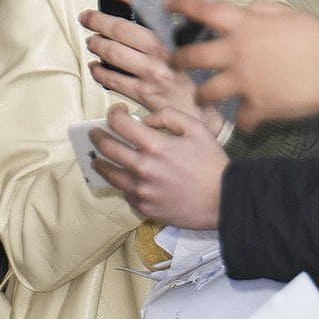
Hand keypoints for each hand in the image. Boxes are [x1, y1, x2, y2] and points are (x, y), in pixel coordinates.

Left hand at [80, 0, 223, 135]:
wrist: (206, 113)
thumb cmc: (200, 80)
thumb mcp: (194, 49)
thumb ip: (176, 33)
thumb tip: (153, 16)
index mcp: (174, 39)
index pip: (146, 8)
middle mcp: (161, 54)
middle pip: (122, 31)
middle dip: (99, 22)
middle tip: (88, 18)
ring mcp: (150, 74)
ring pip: (113, 54)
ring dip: (98, 46)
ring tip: (93, 42)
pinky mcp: (142, 94)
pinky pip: (113, 80)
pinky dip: (100, 72)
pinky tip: (97, 68)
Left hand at [90, 104, 227, 228]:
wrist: (222, 199)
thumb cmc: (212, 162)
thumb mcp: (197, 128)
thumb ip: (168, 116)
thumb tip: (146, 120)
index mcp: (156, 146)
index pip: (120, 124)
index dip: (113, 114)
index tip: (115, 112)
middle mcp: (142, 168)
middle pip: (107, 148)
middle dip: (98, 136)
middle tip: (96, 132)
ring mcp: (141, 190)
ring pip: (109, 173)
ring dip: (100, 162)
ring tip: (97, 158)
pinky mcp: (143, 206)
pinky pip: (124, 191)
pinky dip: (121, 181)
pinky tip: (124, 176)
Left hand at [168, 0, 318, 131]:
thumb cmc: (316, 38)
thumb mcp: (288, 12)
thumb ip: (261, 11)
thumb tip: (246, 12)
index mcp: (245, 25)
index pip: (203, 10)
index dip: (181, 6)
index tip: (168, 6)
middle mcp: (237, 53)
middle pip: (192, 57)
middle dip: (178, 60)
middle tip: (174, 63)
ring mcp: (244, 82)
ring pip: (206, 92)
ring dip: (201, 95)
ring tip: (201, 97)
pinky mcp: (257, 107)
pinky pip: (240, 120)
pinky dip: (243, 122)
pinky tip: (247, 122)